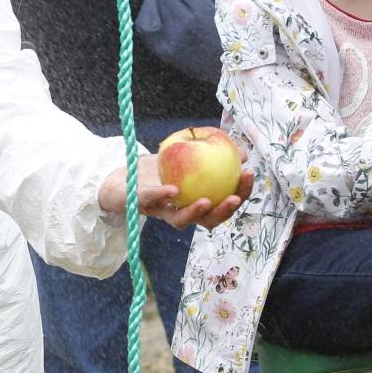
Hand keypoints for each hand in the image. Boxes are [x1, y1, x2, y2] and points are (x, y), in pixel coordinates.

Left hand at [98, 155, 253, 230]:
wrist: (122, 176)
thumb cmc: (159, 169)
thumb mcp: (187, 154)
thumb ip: (212, 152)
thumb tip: (243, 151)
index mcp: (196, 201)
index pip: (223, 202)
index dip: (239, 192)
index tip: (249, 174)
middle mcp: (181, 211)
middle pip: (207, 219)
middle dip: (223, 211)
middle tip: (234, 198)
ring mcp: (161, 211)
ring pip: (180, 221)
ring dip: (194, 213)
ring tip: (205, 201)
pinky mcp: (139, 204)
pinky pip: (152, 201)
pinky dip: (162, 196)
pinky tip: (174, 189)